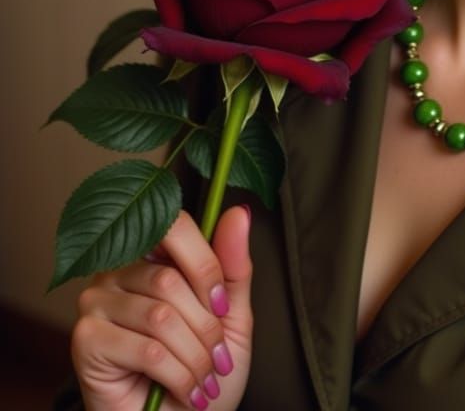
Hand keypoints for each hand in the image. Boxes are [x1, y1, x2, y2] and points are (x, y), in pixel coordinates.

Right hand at [71, 206, 252, 410]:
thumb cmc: (203, 367)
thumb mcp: (231, 313)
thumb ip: (232, 265)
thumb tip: (239, 213)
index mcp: (152, 253)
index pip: (175, 226)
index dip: (205, 264)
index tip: (223, 305)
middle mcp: (117, 270)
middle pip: (170, 279)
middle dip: (206, 325)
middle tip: (218, 356)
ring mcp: (95, 303)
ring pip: (161, 316)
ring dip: (195, 355)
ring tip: (204, 378)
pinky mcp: (86, 341)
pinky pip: (146, 349)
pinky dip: (178, 374)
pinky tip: (185, 390)